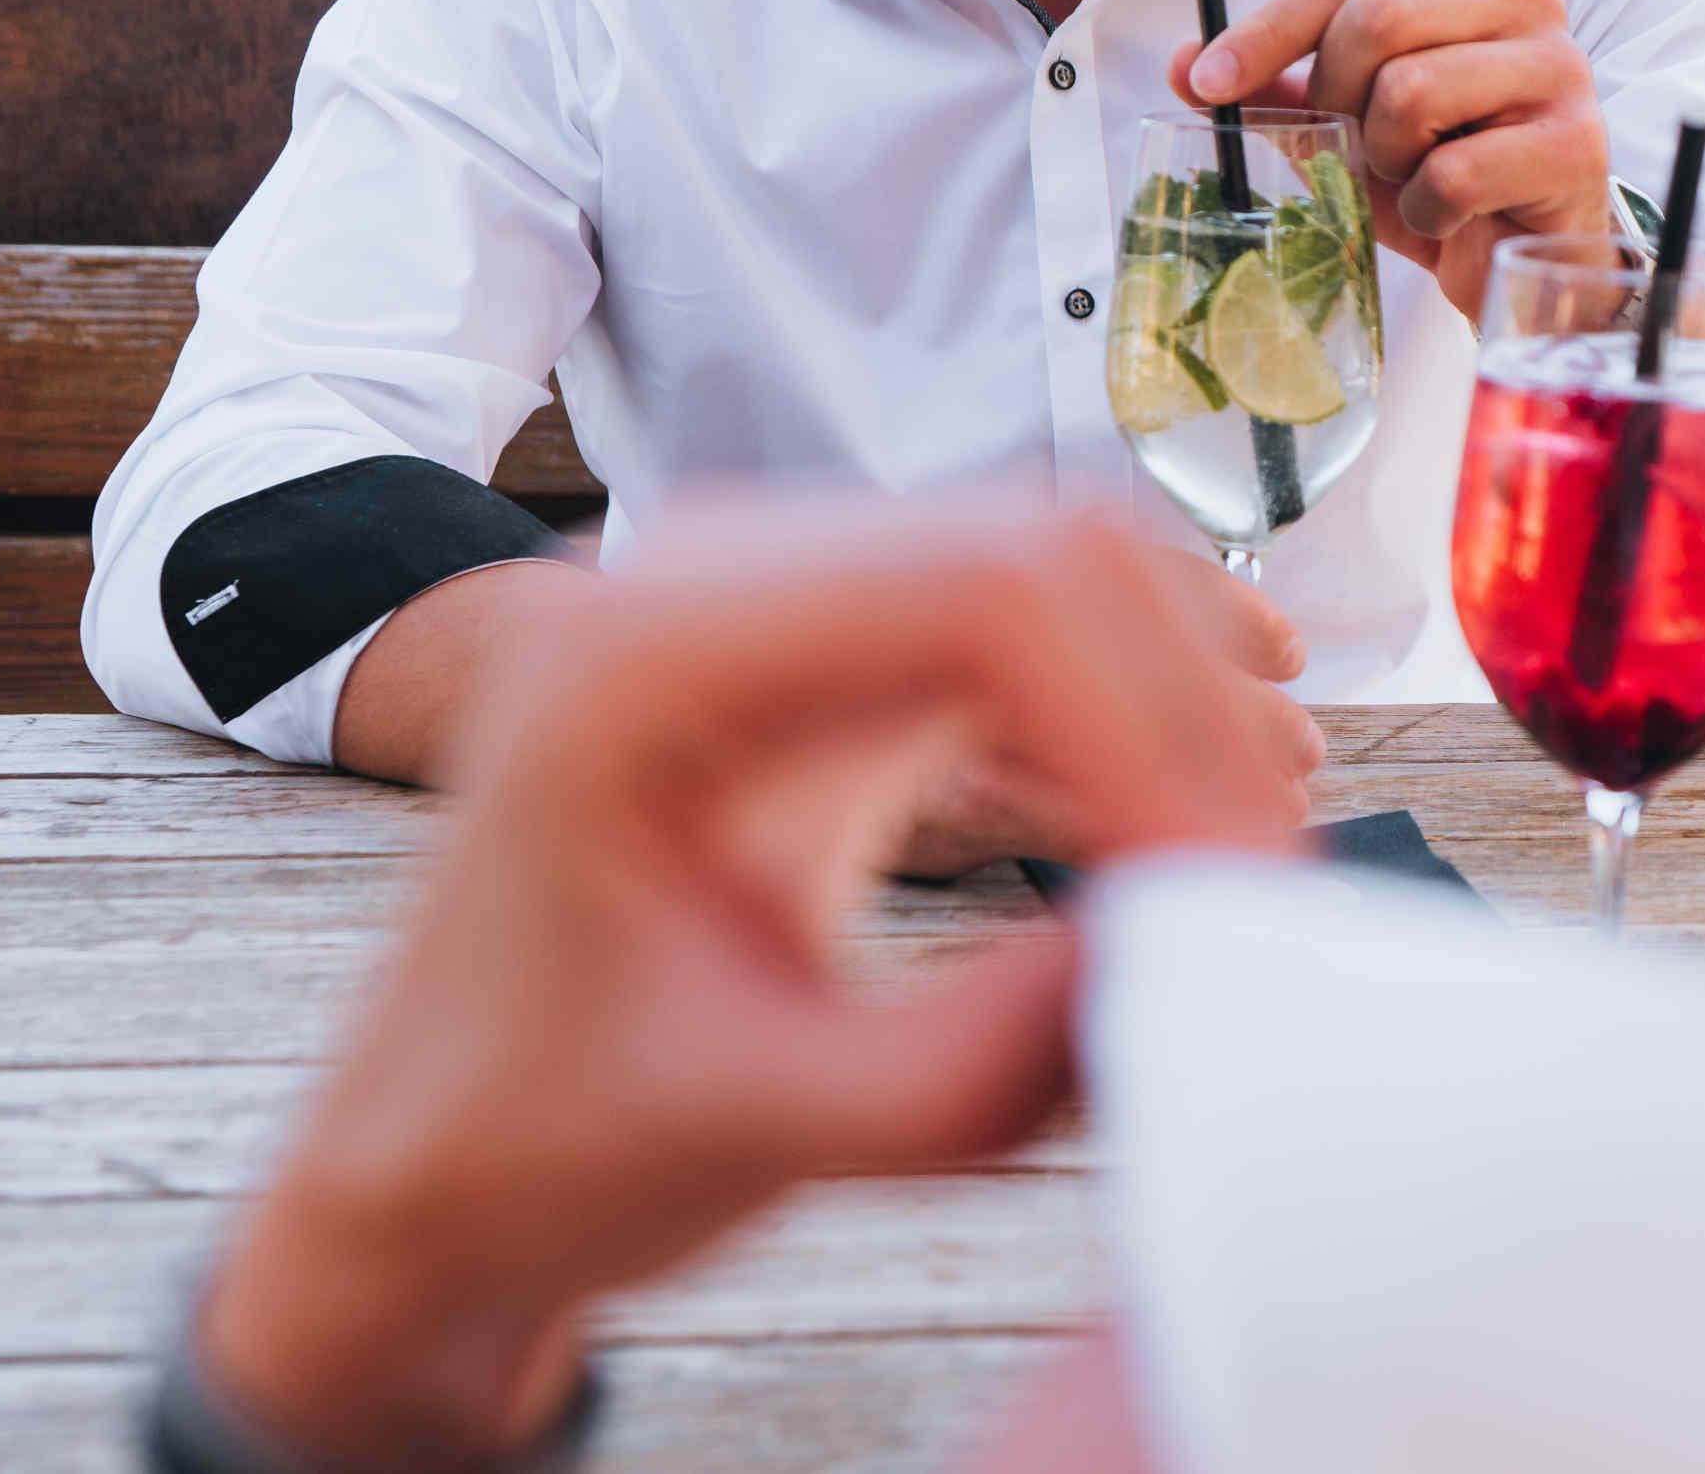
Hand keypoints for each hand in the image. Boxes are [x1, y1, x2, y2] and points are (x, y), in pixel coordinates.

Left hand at [200, 509, 1305, 1470]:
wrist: (439, 1150)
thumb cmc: (541, 1137)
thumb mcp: (749, 1128)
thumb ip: (970, 1066)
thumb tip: (1189, 947)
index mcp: (651, 652)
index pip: (987, 595)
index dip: (1148, 729)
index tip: (1228, 888)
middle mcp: (719, 580)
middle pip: (1052, 554)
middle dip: (1189, 714)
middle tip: (1264, 893)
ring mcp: (786, 604)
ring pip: (1069, 581)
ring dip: (1178, 712)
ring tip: (1241, 878)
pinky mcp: (841, 659)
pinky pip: (1040, 639)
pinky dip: (1132, 727)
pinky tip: (1180, 845)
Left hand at [1176, 0, 1613, 319]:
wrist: (1526, 254)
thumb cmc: (1441, 171)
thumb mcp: (1349, 122)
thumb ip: (1278, 88)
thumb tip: (1185, 67)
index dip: (1266, 32)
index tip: (1208, 80)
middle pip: (1379, 17)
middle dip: (1337, 96)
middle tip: (1348, 147)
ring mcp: (1559, 66)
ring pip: (1413, 91)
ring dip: (1385, 158)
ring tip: (1412, 176)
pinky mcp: (1575, 144)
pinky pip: (1453, 171)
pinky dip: (1426, 209)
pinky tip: (1450, 215)